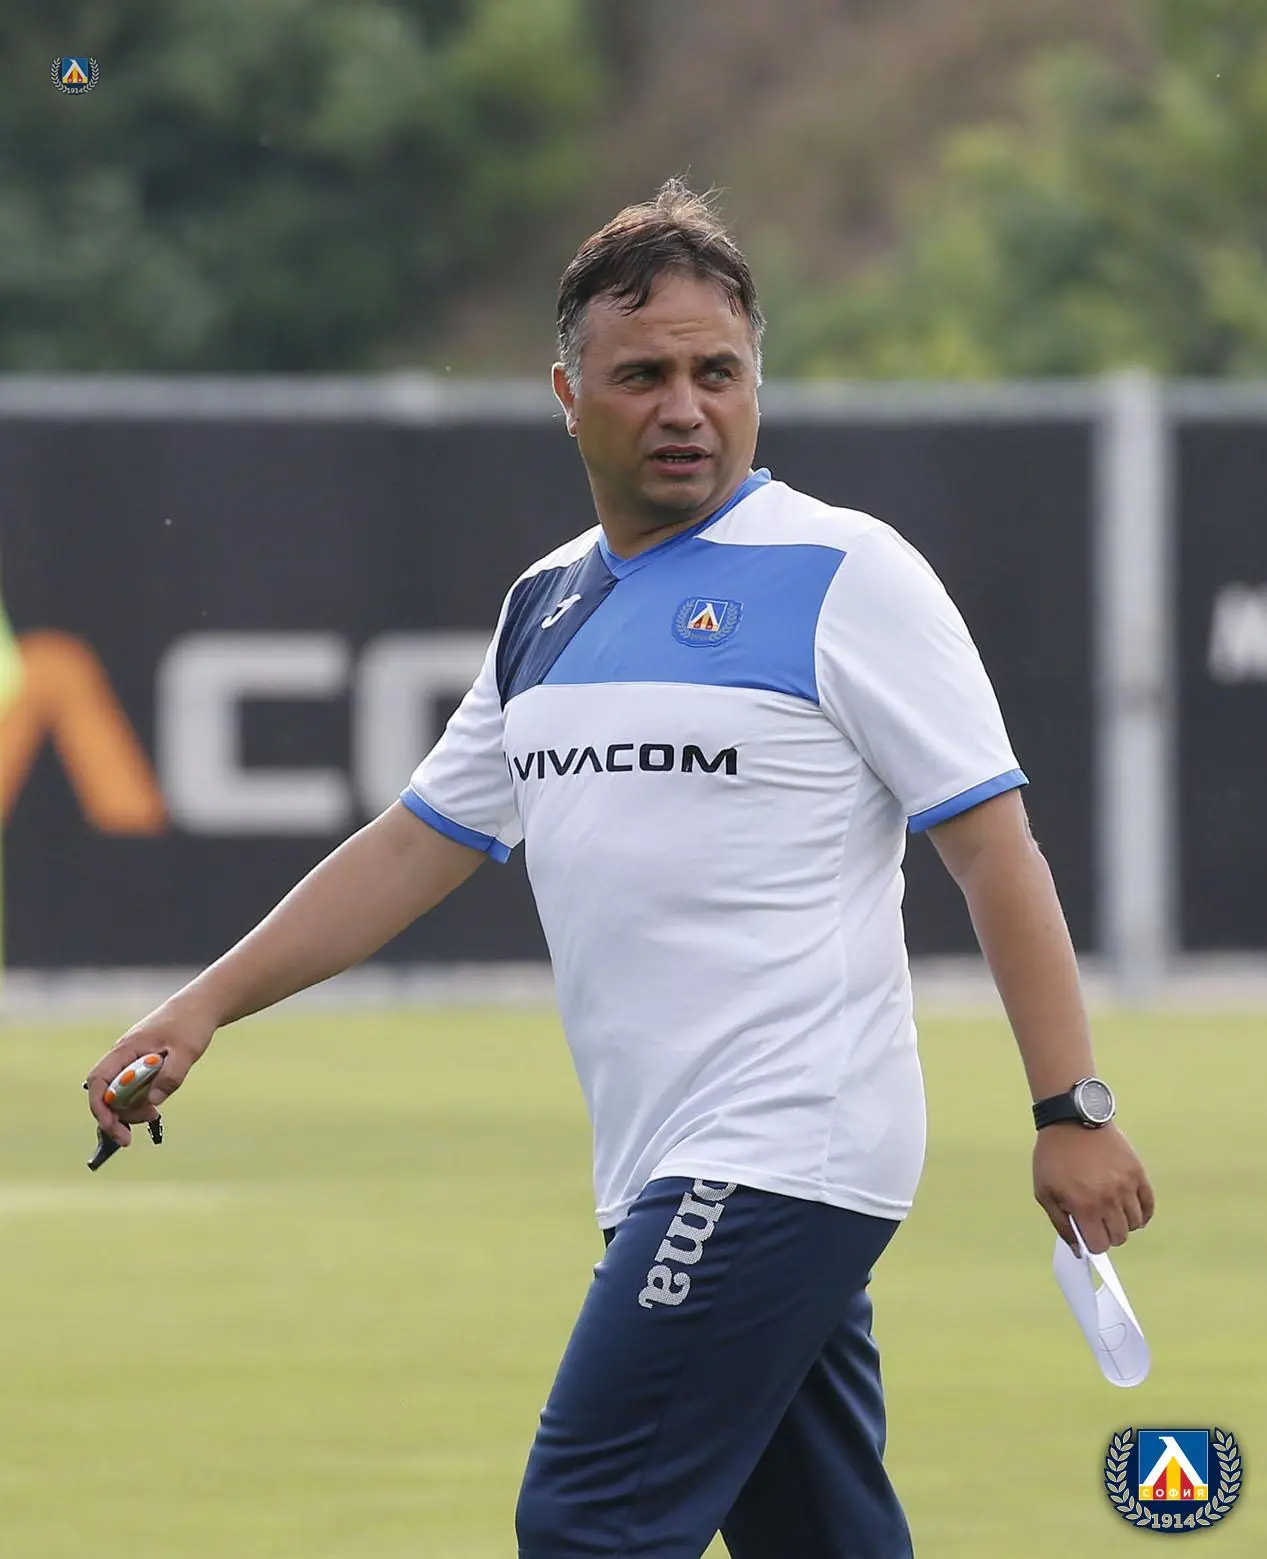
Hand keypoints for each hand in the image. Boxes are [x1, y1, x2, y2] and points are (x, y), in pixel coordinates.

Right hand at [85, 993, 219, 1148]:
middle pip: (106, 1092)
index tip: (112, 1127)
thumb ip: (171, 1076)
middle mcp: (122, 1055)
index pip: (98, 1081)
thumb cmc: (191, 1024)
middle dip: (119, 1114)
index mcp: (126, 1049)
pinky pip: (130, 1087)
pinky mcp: (140, 1063)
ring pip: (118, 1092)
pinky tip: (153, 1106)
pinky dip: (137, 1100)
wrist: (200, 1006)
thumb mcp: (186, 1051)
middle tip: (147, 1120)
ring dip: (130, 1109)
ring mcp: (130, 1059)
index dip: (99, 1107)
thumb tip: (152, 1102)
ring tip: (154, 1114)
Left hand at [1033, 1122, 1154, 1254]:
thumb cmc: (1053, 1157)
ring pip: (1135, 1223)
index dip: (1093, 1244)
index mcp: (1084, 1205)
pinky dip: (1142, 1212)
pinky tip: (1130, 1208)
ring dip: (1123, 1223)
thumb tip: (1079, 1250)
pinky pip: (1149, 1205)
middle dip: (1107, 1235)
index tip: (1088, 1234)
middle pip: (1119, 1237)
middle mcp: (1108, 1198)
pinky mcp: (1138, 1173)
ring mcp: (1126, 1185)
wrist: (1071, 1120)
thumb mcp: (1045, 1191)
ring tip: (1110, 1211)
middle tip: (1098, 1222)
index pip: (1100, 1245)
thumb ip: (1062, 1224)